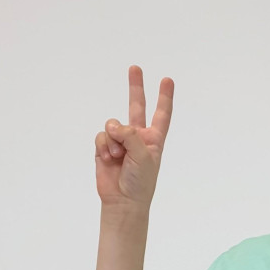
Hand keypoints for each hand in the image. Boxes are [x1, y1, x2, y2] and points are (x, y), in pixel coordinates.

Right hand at [94, 66, 172, 209]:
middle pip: (136, 106)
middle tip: (135, 68)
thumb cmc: (140, 182)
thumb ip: (130, 135)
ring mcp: (120, 141)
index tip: (167, 80)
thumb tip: (112, 126)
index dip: (164, 98)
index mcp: (153, 139)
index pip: (161, 115)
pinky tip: (109, 160)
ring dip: (114, 140)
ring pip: (112, 124)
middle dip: (135, 87)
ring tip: (119, 157)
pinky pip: (101, 136)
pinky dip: (104, 147)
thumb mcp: (143, 156)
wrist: (123, 201)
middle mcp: (137, 137)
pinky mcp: (104, 147)